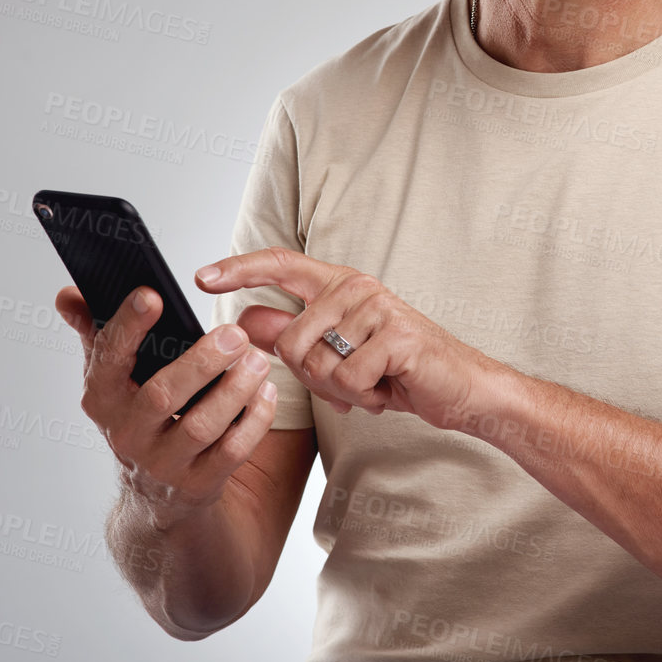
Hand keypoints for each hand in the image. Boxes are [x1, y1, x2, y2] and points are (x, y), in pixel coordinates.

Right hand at [56, 284, 277, 528]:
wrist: (154, 494)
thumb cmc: (138, 415)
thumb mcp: (112, 376)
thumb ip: (94, 329)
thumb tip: (68, 295)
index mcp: (102, 398)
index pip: (108, 358)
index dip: (129, 326)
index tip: (153, 295)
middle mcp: (127, 433)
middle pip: (162, 395)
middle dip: (201, 362)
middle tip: (236, 334)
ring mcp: (163, 463)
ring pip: (201, 425)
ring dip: (235, 389)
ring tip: (258, 360)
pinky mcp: (198, 483)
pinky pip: (232, 452)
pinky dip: (254, 420)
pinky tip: (266, 392)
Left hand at [193, 248, 497, 429]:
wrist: (459, 390)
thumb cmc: (398, 371)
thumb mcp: (338, 354)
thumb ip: (292, 335)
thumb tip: (247, 319)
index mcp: (340, 285)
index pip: (280, 264)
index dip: (239, 270)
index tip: (202, 278)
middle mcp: (356, 287)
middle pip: (292, 340)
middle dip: (313, 377)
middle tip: (349, 382)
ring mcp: (378, 307)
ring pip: (319, 363)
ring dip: (342, 390)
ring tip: (372, 384)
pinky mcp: (396, 335)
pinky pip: (349, 378)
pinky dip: (364, 397)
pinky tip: (388, 389)